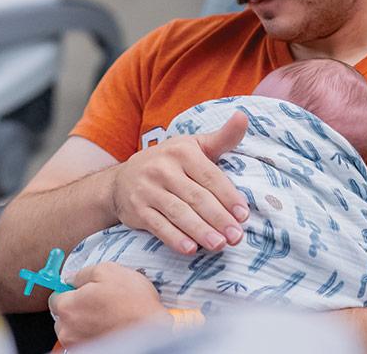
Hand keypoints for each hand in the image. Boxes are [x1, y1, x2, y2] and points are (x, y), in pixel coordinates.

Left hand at [49, 263, 167, 346]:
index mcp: (67, 306)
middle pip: (63, 315)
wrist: (152, 330)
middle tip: (99, 301)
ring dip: (84, 322)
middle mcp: (67, 330)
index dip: (69, 290)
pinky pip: (85, 339)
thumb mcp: (108, 270)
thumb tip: (71, 277)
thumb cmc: (133, 301)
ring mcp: (78, 344)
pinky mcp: (91, 351)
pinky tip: (110, 326)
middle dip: (76, 307)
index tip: (81, 289)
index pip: (54, 295)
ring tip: (107, 315)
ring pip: (73, 329)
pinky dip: (94, 333)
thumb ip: (82, 273)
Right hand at [110, 112, 249, 254]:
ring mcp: (147, 189)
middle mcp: (162, 168)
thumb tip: (244, 116)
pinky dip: (174, 238)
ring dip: (200, 231)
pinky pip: (158, 226)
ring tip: (219, 245)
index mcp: (182, 151)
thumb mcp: (194, 146)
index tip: (243, 215)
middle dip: (218, 218)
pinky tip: (190, 249)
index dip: (228, 197)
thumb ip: (222, 138)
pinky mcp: (136, 210)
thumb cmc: (169, 163)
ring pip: (178, 213)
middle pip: (196, 197)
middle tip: (236, 237)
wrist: (122, 180)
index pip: (210, 176)